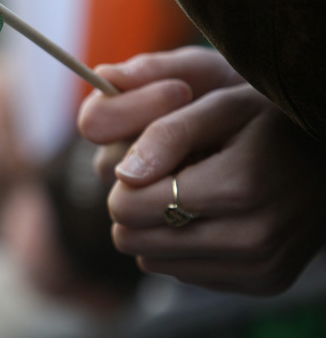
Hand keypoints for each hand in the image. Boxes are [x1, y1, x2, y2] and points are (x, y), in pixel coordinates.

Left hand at [79, 47, 325, 294]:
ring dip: (156, 230)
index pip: (129, 208)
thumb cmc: (268, 123)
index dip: (123, 184)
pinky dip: (182, 249)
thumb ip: (167, 134)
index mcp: (237, 187)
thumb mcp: (221, 106)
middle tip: (160, 181)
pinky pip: (185, 275)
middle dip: (134, 208)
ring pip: (153, 262)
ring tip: (188, 196)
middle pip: (135, 241)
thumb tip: (123, 175)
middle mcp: (252, 238)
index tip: (143, 164)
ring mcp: (260, 267)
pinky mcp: (263, 283)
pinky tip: (209, 217)